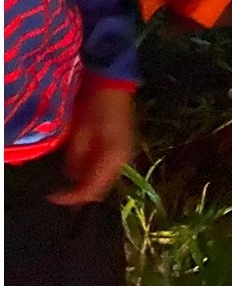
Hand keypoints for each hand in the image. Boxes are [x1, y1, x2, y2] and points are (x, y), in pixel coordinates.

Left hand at [48, 84, 134, 205]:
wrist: (112, 88)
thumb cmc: (93, 108)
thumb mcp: (79, 135)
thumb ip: (75, 160)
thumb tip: (69, 178)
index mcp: (113, 158)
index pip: (92, 189)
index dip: (71, 197)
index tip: (51, 197)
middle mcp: (123, 162)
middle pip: (100, 189)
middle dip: (79, 194)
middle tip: (58, 192)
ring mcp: (125, 156)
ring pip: (104, 182)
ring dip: (86, 185)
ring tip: (66, 182)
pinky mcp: (122, 151)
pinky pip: (106, 171)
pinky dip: (92, 174)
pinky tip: (80, 169)